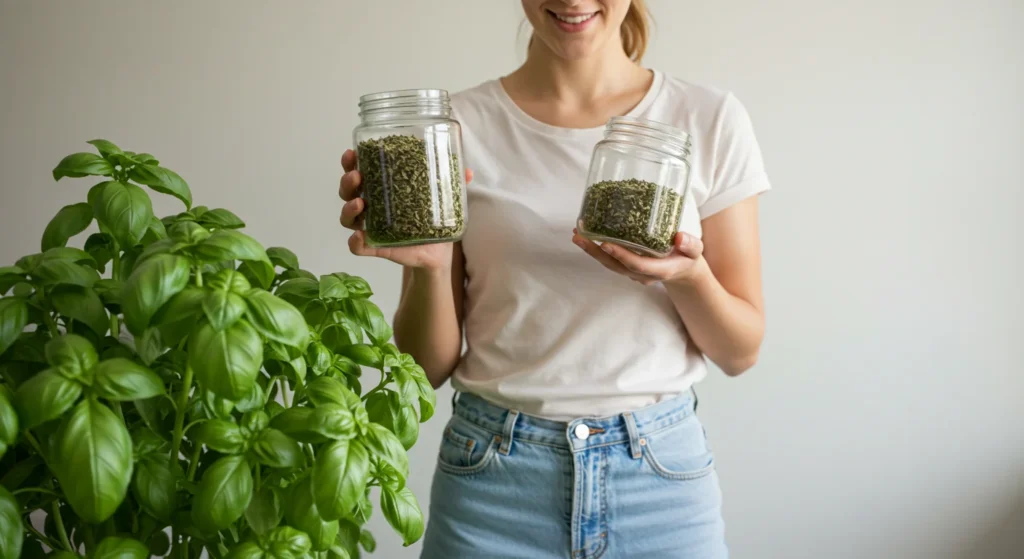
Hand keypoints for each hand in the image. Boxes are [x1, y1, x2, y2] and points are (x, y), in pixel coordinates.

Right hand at [339, 149, 472, 269]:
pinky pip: (358, 247)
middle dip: (347, 181)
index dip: (351, 161)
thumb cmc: (432, 217)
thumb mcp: (441, 197)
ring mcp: (371, 226)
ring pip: (347, 218)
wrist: (437, 250)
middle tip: (357, 176)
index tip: (352, 153)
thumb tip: (467, 172)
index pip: (359, 170)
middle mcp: (371, 205)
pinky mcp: (376, 247)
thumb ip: (452, 184)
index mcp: (382, 187)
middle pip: (348, 191)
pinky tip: (360, 238)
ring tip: (360, 203)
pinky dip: (355, 243)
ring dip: (348, 208)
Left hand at [572, 229, 707, 285]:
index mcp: (658, 270)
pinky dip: (595, 247)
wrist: (682, 269)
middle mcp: (641, 274)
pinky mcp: (626, 265)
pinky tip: (586, 234)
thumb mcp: (695, 251)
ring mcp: (632, 271)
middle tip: (579, 236)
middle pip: (615, 265)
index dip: (620, 255)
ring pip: (608, 263)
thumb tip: (679, 237)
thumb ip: (690, 245)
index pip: (636, 265)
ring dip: (590, 249)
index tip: (605, 243)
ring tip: (576, 233)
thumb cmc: (687, 257)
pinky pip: (609, 258)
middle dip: (595, 252)